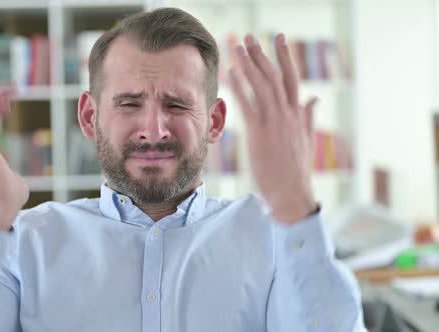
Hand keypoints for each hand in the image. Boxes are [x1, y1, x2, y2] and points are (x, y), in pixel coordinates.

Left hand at [228, 34, 317, 223]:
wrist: (291, 193)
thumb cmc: (295, 170)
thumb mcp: (306, 140)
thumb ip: (308, 117)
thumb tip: (314, 99)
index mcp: (298, 114)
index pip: (292, 78)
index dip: (285, 57)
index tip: (279, 39)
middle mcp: (287, 114)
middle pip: (275, 76)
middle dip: (262, 54)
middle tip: (250, 36)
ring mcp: (274, 122)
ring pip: (262, 86)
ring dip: (249, 64)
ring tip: (238, 47)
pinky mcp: (260, 133)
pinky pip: (248, 105)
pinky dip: (240, 88)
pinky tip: (231, 74)